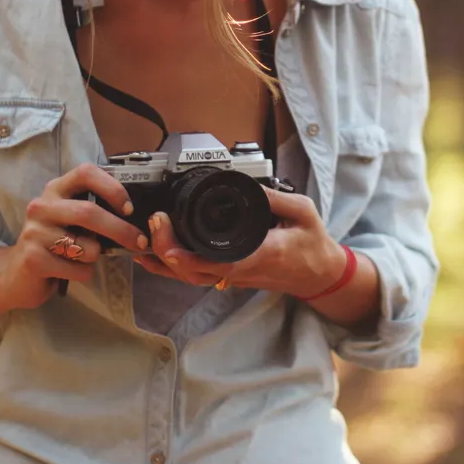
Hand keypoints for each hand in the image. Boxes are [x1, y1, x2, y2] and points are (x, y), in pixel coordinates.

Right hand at [0, 163, 148, 309]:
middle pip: (89, 212)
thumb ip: (95, 210)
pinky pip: (77, 269)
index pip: (85, 173)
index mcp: (56, 189)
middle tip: (139, 242)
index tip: (129, 208)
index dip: (112, 188)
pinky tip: (70, 271)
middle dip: (120, 229)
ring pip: (86, 246)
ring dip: (96, 256)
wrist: (18, 274)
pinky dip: (84, 273)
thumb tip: (136, 216)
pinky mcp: (33, 259)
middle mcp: (42, 206)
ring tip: (84, 257)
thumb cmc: (56, 243)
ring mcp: (34, 232)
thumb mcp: (72, 219)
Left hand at [136, 187, 346, 297]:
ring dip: (164, 262)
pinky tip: (155, 256)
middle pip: (194, 272)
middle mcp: (241, 271)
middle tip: (156, 223)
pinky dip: (172, 268)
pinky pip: (195, 276)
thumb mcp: (303, 212)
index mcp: (260, 254)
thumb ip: (275, 197)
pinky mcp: (229, 278)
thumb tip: (246, 184)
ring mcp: (233, 278)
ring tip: (144, 238)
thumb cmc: (312, 245)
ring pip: (190, 278)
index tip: (167, 232)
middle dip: (166, 251)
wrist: (319, 275)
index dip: (186, 253)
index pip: (217, 260)